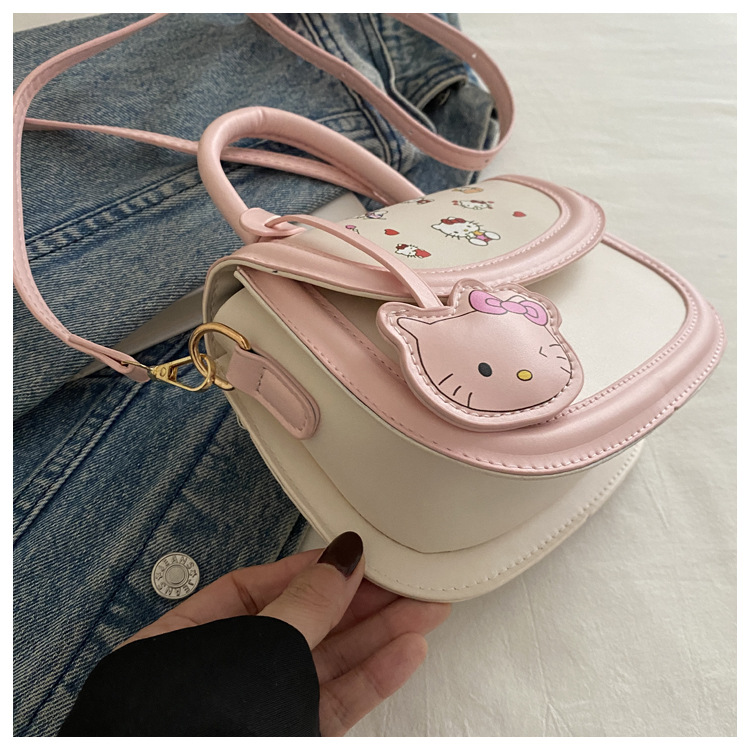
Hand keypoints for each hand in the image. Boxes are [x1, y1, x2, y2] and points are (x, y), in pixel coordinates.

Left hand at [123, 532, 450, 735]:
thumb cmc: (192, 731)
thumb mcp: (257, 648)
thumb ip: (304, 606)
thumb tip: (340, 563)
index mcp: (190, 643)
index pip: (254, 590)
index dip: (308, 570)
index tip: (354, 557)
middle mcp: (226, 676)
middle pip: (301, 624)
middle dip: (357, 601)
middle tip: (403, 580)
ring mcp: (261, 711)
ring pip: (327, 663)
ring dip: (378, 635)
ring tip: (423, 608)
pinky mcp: (292, 733)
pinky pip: (338, 700)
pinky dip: (373, 675)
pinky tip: (406, 650)